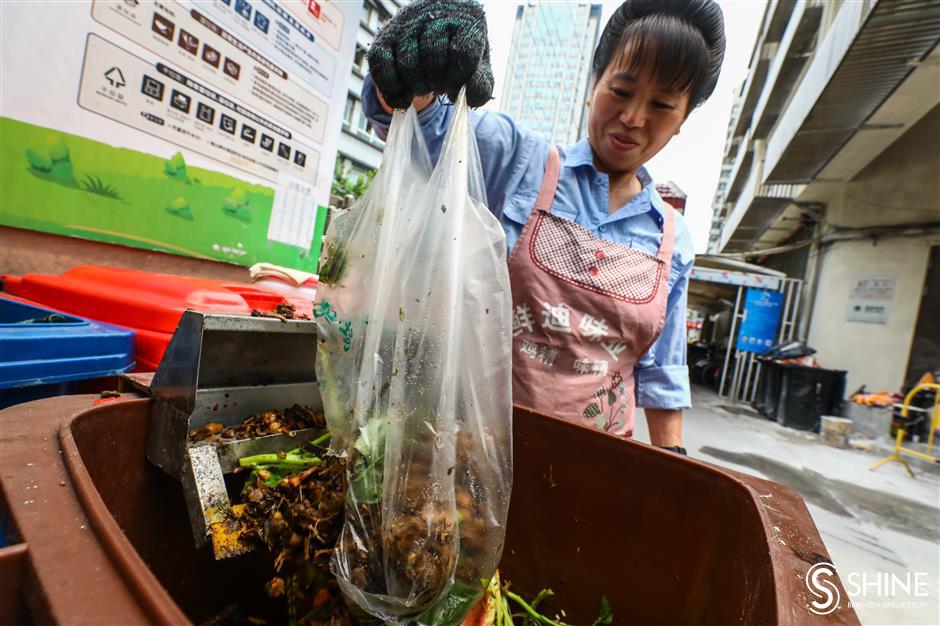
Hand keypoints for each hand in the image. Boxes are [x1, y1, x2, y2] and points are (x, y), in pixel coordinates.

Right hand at [367, 0, 493, 108]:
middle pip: (433, 58)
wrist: (435, 33)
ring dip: (416, 87)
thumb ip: (480, 85)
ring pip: (407, 64)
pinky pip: (381, 65)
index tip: (456, 87)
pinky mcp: (385, 34)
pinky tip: (403, 96)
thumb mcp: (477, 67)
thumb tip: (468, 97)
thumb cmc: (459, 52)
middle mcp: (434, 12)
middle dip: (436, 82)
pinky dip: (391, 88)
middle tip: (438, 85)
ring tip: (424, 86)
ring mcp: (407, 21)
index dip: (458, 79)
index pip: (463, 53)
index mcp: (466, 17)